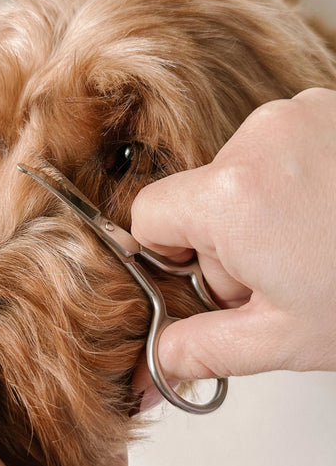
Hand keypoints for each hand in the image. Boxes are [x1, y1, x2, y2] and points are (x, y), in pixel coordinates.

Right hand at [131, 88, 335, 401]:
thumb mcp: (285, 336)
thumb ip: (205, 348)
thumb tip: (160, 358)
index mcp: (232, 196)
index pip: (147, 214)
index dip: (164, 251)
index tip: (201, 272)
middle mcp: (259, 139)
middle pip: (196, 198)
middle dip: (224, 242)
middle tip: (277, 270)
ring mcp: (296, 115)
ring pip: (234, 174)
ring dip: (257, 212)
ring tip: (310, 240)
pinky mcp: (322, 107)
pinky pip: (273, 149)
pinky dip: (287, 181)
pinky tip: (326, 210)